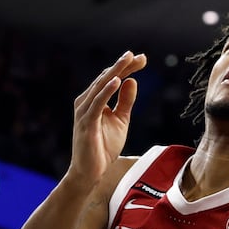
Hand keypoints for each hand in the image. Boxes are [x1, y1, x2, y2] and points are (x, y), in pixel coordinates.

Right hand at [69, 51, 147, 187]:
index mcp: (94, 100)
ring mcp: (84, 111)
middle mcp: (86, 101)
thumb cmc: (103, 147)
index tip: (143, 59)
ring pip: (100, 86)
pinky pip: (97, 103)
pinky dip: (106, 91)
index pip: (112, 78)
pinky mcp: (86, 123)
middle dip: (123, 65)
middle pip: (106, 78)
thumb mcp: (120, 120)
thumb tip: (131, 80)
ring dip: (115, 72)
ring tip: (128, 61)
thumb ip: (125, 101)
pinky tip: (117, 81)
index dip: (127, 67)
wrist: (91, 172)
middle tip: (138, 55)